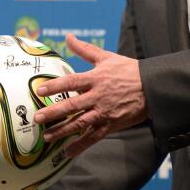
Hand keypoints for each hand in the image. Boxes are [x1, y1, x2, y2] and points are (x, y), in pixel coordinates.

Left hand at [34, 34, 146, 156]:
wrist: (152, 87)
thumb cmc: (128, 70)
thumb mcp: (106, 57)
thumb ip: (85, 49)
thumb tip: (68, 37)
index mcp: (95, 78)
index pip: (71, 82)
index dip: (55, 86)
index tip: (40, 90)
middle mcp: (97, 96)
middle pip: (72, 105)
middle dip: (53, 112)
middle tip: (37, 118)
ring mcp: (104, 112)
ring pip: (80, 123)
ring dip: (62, 131)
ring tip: (47, 137)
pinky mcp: (111, 124)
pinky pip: (94, 137)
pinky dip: (81, 145)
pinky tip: (68, 152)